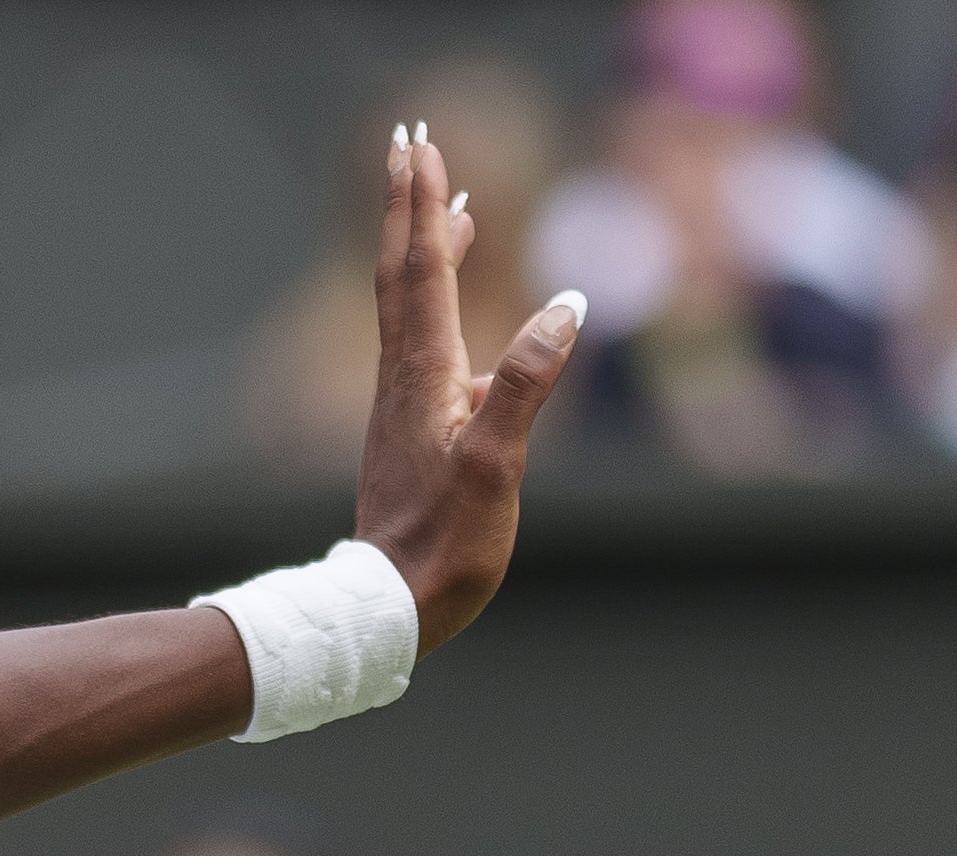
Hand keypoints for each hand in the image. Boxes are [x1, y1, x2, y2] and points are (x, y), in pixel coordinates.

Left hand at [352, 122, 581, 649]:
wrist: (390, 609)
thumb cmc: (443, 546)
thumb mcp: (496, 464)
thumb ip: (528, 382)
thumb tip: (566, 307)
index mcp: (426, 376)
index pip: (422, 271)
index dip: (423, 205)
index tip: (418, 145)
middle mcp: (406, 378)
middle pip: (404, 274)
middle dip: (411, 207)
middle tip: (411, 144)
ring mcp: (404, 403)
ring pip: (410, 307)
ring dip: (424, 249)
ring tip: (448, 207)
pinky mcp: (411, 428)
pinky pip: (420, 342)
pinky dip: (435, 305)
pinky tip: (456, 312)